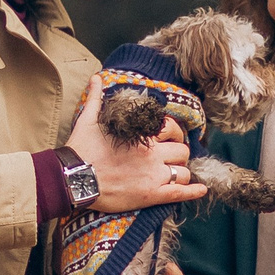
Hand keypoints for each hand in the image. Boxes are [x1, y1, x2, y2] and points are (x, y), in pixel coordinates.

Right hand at [66, 77, 206, 213]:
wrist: (72, 178)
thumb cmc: (80, 150)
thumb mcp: (88, 120)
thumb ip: (96, 98)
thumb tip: (96, 79)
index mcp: (141, 135)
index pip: (172, 129)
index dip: (175, 134)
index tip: (171, 138)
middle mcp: (152, 154)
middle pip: (182, 152)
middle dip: (179, 155)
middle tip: (173, 159)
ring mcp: (153, 175)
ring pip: (183, 172)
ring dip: (182, 173)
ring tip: (176, 175)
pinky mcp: (150, 195)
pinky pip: (179, 193)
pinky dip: (193, 192)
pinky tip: (201, 190)